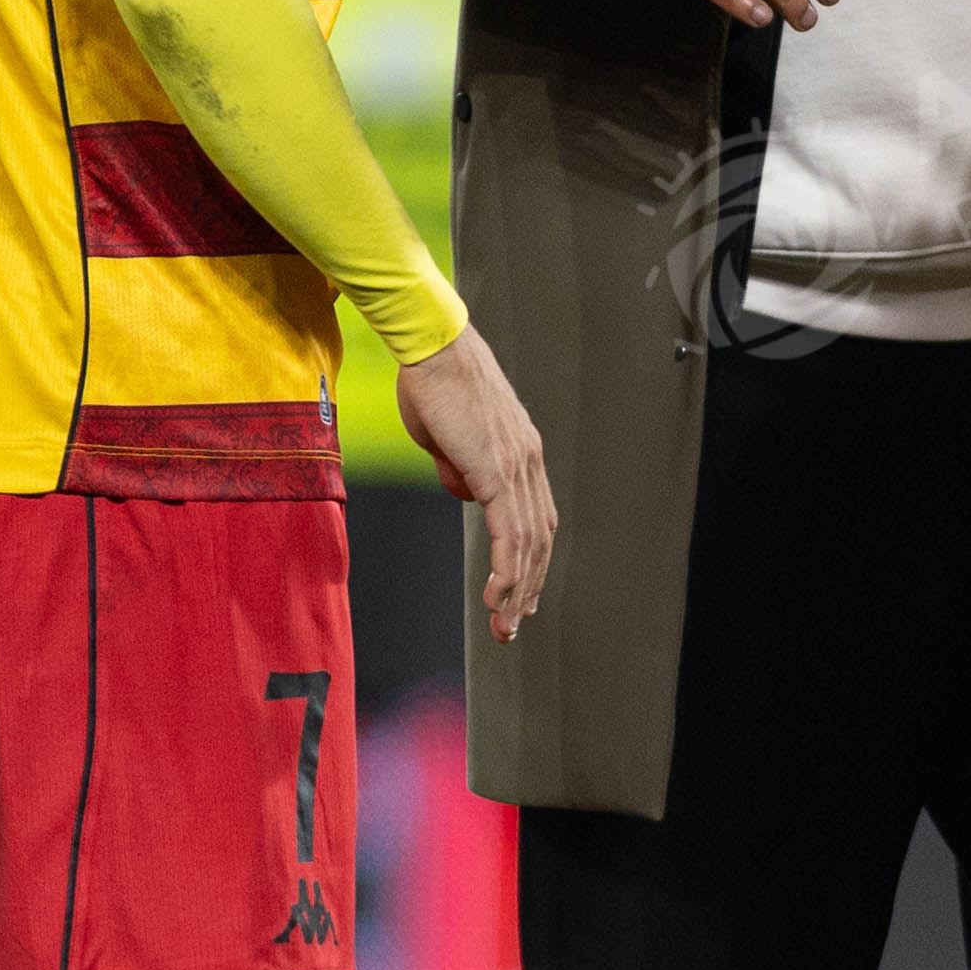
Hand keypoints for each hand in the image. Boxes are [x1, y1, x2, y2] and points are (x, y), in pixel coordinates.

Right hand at [390, 328, 557, 640]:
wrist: (432, 343)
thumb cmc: (431, 382)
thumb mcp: (445, 437)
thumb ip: (458, 467)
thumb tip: (465, 492)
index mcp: (521, 453)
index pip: (536, 519)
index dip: (530, 559)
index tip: (518, 592)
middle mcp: (528, 461)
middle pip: (539, 538)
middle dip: (526, 587)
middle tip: (512, 626)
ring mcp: (516, 465)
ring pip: (527, 543)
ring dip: (517, 589)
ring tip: (504, 626)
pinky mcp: (496, 469)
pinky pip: (508, 531)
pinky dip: (507, 569)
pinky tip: (497, 597)